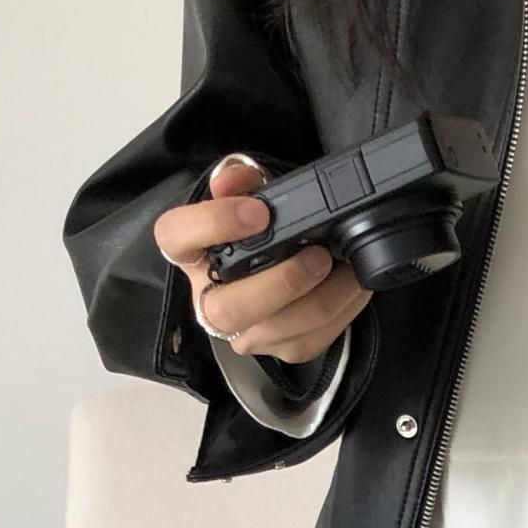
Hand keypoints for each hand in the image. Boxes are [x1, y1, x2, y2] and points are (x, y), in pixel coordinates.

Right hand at [154, 153, 371, 365]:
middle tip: (318, 255)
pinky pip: (308, 340)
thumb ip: (241, 179)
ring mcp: (242, 330)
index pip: (176, 237)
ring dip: (324, 299)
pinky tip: (352, 289)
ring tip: (348, 268)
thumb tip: (230, 180)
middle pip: (227, 309)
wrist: (283, 260)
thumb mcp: (251, 193)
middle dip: (282, 283)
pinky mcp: (277, 348)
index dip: (213, 225)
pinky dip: (339, 314)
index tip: (257, 213)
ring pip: (277, 330)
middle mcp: (208, 298)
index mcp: (192, 250)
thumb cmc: (260, 227)